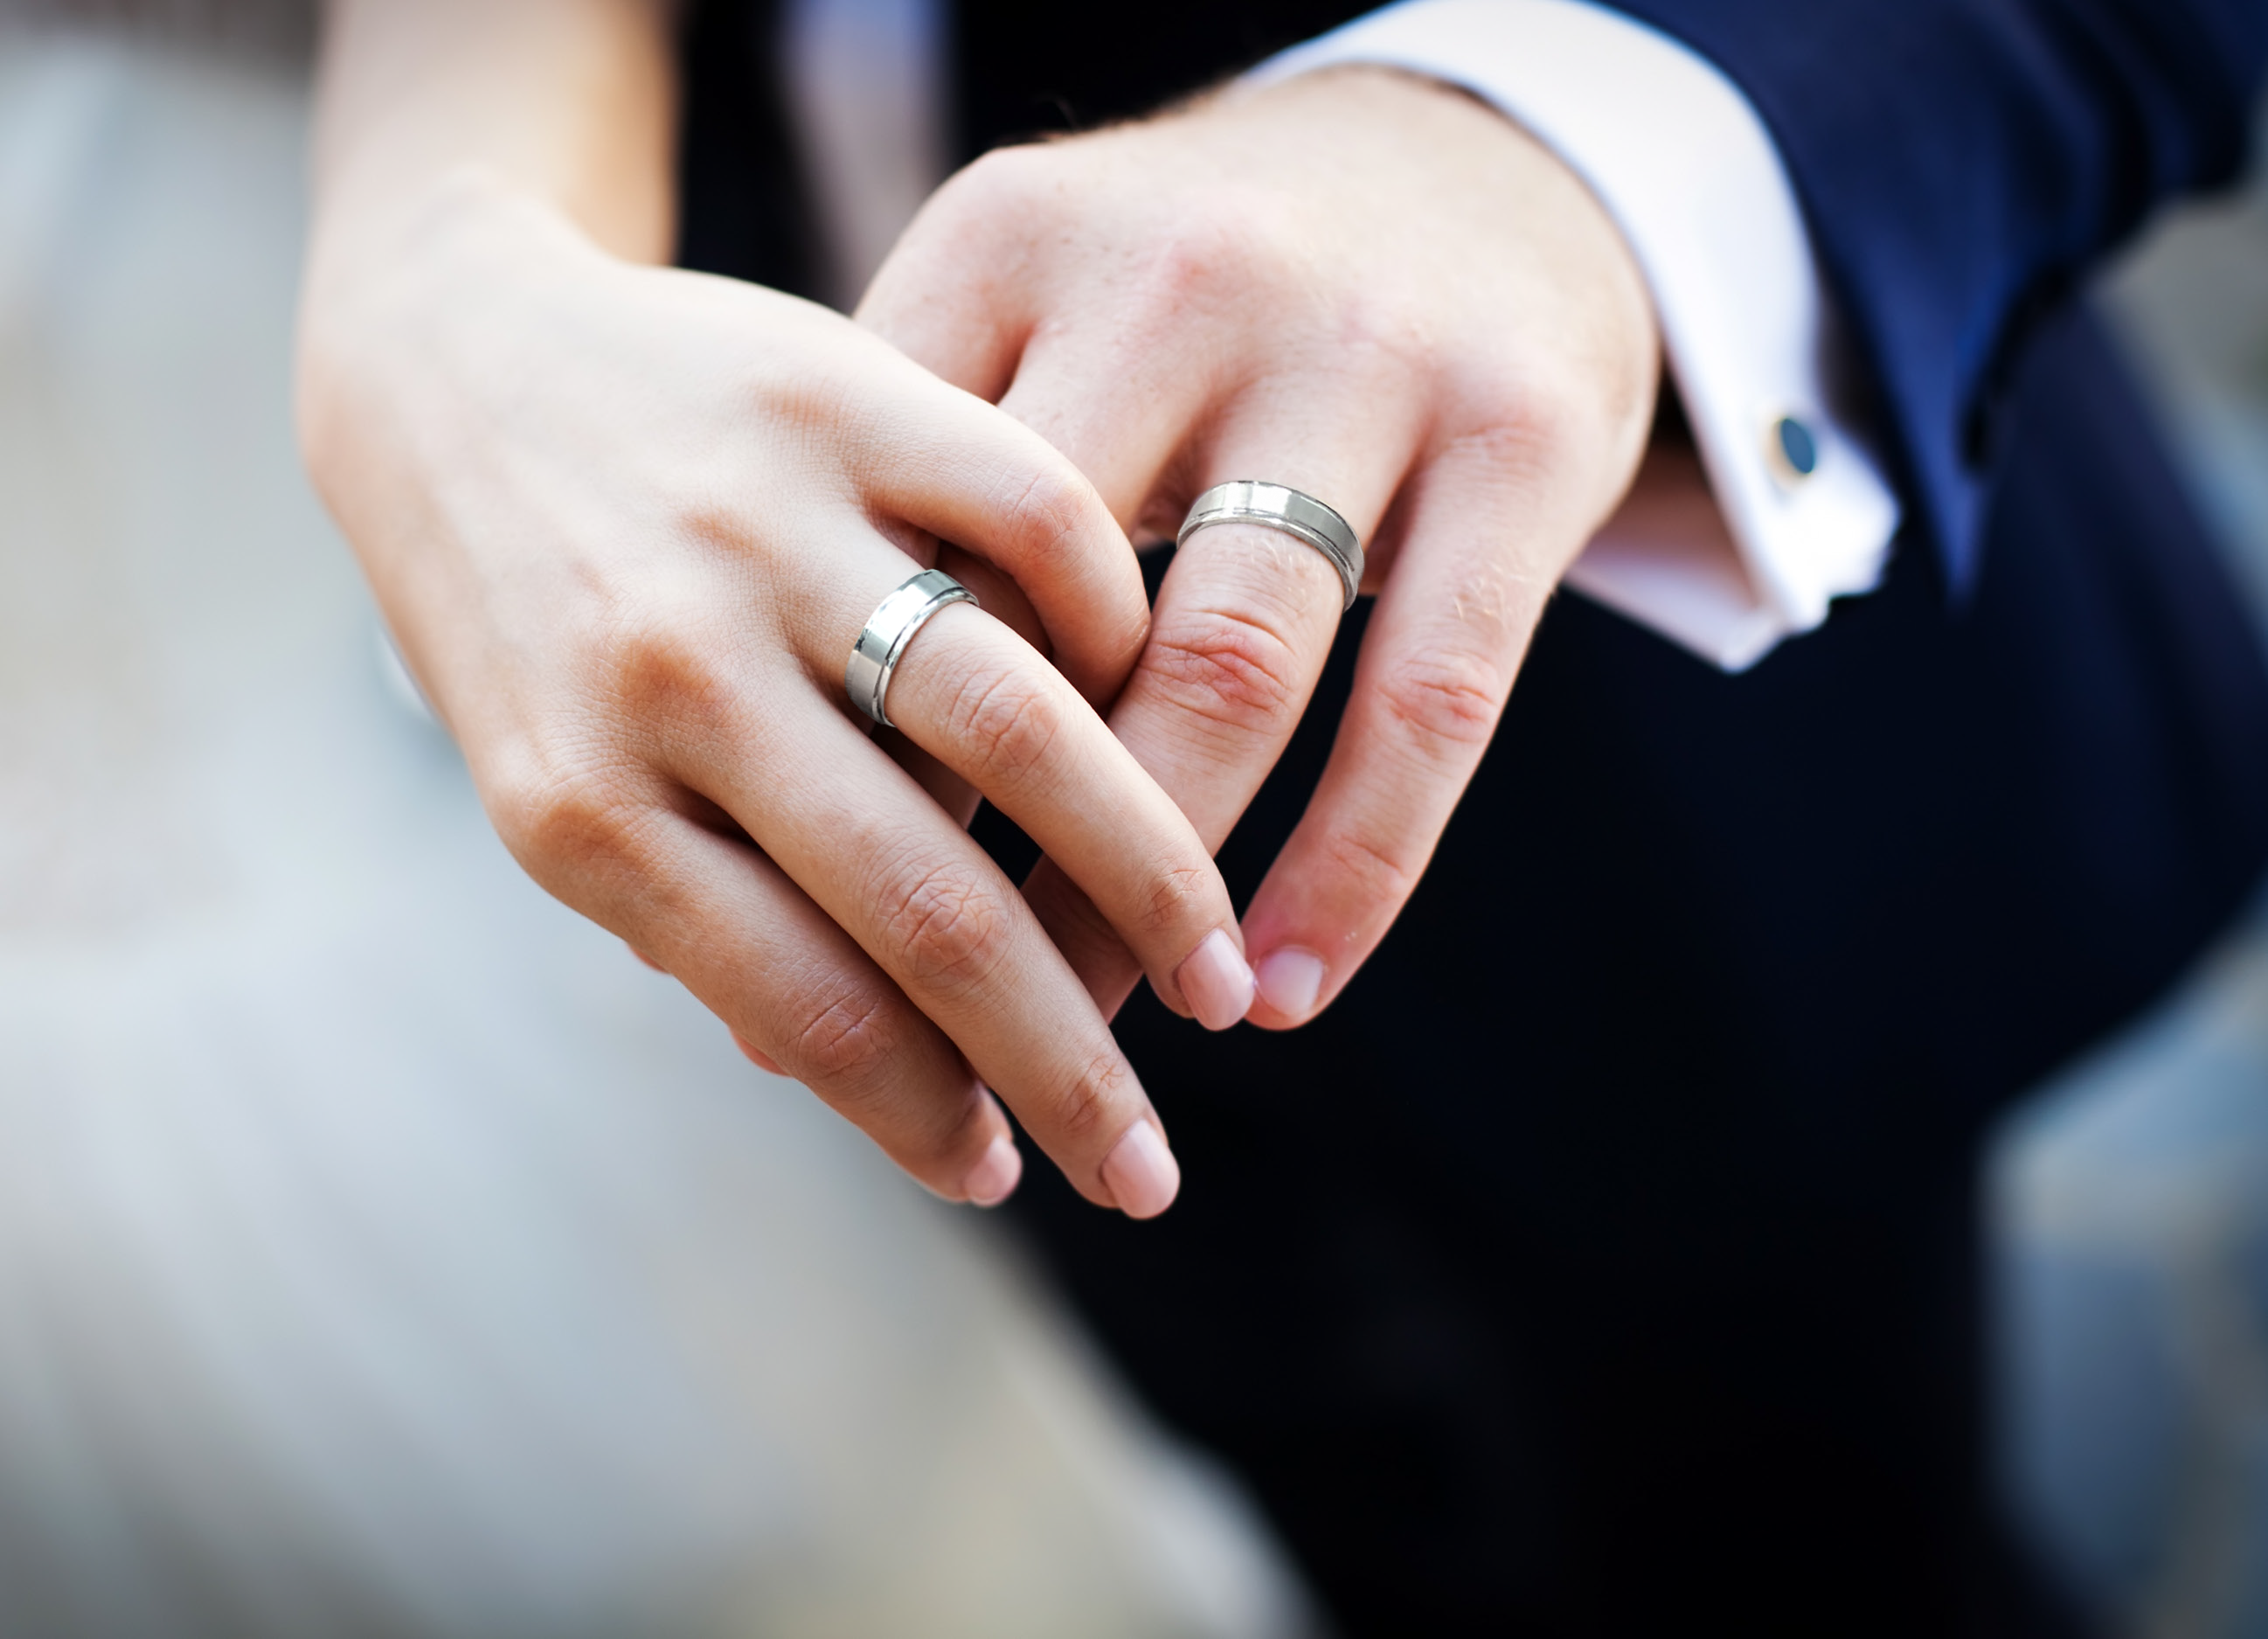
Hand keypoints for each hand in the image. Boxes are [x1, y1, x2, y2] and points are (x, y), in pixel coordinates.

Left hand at [297, 180, 1259, 1215]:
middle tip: (1151, 1168)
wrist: (452, 362)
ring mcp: (767, 528)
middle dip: (1067, 1064)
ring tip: (1220, 976)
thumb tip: (881, 1079)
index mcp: (583, 801)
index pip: (803, 1007)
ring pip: (1021, 731)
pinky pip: (1043, 530)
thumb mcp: (555, 785)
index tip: (1010, 1173)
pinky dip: (1125, 637)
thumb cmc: (520, 616)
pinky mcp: (845, 395)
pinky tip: (1154, 722)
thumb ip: (700, 913)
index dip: (925, 1118)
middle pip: (930, 907)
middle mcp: (674, 670)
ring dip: (1150, 883)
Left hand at [861, 66, 1659, 1026]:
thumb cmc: (1189, 298)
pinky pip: (1431, 700)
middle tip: (931, 1016)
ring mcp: (1366, 353)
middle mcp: (1180, 281)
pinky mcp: (1524, 437)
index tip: (803, 903)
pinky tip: (1287, 986)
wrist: (1467, 158)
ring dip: (1151, 889)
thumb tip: (764, 801)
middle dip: (980, 846)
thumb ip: (909, 502)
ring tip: (1096, 1036)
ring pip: (1230, 665)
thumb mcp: (1027, 321)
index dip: (844, 740)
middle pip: (1042, 615)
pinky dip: (1354, 867)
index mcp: (1012, 243)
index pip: (896, 535)